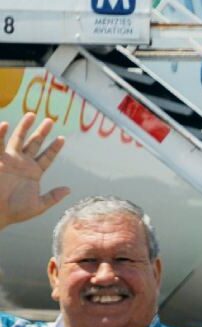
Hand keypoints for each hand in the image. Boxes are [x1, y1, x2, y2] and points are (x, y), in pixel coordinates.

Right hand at [0, 114, 68, 230]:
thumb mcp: (38, 205)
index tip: (62, 138)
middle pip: (34, 143)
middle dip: (42, 132)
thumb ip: (53, 197)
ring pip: (18, 139)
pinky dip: (0, 134)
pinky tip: (5, 124)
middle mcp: (22, 164)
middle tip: (50, 120)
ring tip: (32, 115)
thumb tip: (69, 190)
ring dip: (24, 127)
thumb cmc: (15, 211)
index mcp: (33, 173)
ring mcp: (9, 160)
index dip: (54, 148)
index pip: (47, 157)